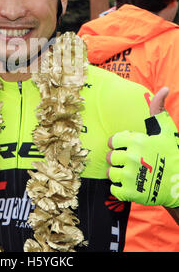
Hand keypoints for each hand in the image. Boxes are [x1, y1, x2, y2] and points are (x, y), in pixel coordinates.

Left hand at [107, 87, 178, 207]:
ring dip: (118, 174)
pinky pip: (113, 189)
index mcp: (136, 140)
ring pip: (111, 173)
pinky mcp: (130, 192)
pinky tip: (130, 185)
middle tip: (131, 163)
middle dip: (118, 159)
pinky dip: (119, 189)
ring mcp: (130, 176)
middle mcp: (131, 157)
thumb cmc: (172, 154)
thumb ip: (158, 109)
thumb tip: (164, 89)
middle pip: (110, 157)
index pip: (113, 141)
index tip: (128, 148)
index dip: (119, 145)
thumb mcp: (166, 130)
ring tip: (132, 174)